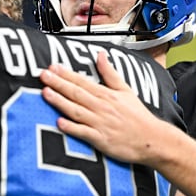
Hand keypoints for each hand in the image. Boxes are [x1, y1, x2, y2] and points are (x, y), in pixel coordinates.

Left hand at [39, 51, 167, 164]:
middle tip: (43, 75)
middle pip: (76, 93)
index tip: (52, 66)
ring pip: (76, 110)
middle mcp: (101, 107)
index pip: (82, 82)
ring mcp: (100, 124)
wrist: (152, 139)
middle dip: (58, 83)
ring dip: (60, 101)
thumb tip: (100, 55)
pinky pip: (84, 133)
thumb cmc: (137, 116)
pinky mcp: (101, 140)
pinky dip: (72, 128)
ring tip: (45, 93)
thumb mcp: (126, 90)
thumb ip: (110, 73)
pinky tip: (59, 122)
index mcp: (106, 95)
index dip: (66, 74)